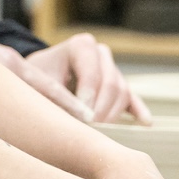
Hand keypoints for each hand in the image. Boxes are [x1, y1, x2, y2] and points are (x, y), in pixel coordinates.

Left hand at [0, 33, 148, 123]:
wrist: (37, 75)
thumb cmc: (34, 77)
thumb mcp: (38, 82)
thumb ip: (56, 95)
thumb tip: (78, 116)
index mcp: (81, 46)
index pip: (92, 73)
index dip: (89, 97)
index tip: (83, 117)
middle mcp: (100, 53)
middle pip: (112, 83)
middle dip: (102, 109)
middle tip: (91, 130)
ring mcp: (112, 68)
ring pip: (123, 92)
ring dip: (113, 115)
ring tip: (99, 133)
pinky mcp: (118, 84)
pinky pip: (132, 98)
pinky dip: (138, 110)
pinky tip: (144, 123)